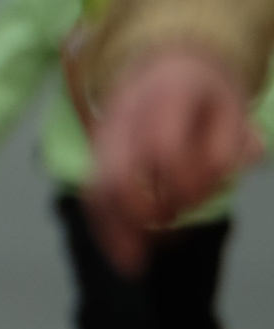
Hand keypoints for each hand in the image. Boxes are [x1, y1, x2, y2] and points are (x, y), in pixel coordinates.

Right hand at [86, 48, 261, 272]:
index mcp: (164, 98)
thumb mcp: (234, 105)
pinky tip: (122, 254)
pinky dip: (104, 228)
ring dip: (115, 231)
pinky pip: (91, 195)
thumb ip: (234, 143)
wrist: (163, 63)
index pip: (162, 147)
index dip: (179, 182)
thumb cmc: (205, 92)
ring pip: (96, 188)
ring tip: (133, 264)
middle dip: (142, 213)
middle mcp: (127, 117)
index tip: (193, 201)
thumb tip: (237, 168)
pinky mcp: (97, 155)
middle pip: (118, 174)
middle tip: (166, 233)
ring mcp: (106, 137)